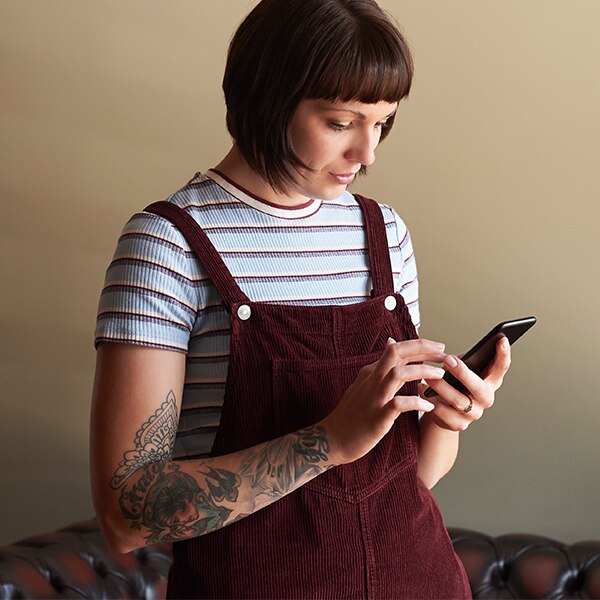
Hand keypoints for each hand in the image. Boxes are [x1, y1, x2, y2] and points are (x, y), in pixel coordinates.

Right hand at [320, 338, 446, 464]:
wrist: (332, 439)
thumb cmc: (351, 414)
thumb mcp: (365, 384)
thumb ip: (380, 365)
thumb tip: (391, 342)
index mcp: (371, 372)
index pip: (396, 349)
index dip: (420, 346)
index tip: (438, 348)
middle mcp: (372, 380)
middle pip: (396, 353)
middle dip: (422, 349)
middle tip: (443, 353)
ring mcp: (374, 398)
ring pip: (398, 374)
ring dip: (421, 372)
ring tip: (440, 375)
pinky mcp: (377, 417)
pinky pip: (398, 405)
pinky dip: (416, 402)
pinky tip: (429, 406)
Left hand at [421, 336, 510, 430]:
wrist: (442, 407)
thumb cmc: (453, 381)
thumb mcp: (460, 367)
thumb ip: (463, 360)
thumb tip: (451, 357)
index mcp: (490, 381)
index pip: (501, 367)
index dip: (503, 354)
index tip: (501, 339)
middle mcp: (486, 398)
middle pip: (479, 387)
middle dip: (463, 373)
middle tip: (447, 359)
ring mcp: (474, 413)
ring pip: (458, 401)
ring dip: (441, 387)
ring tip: (427, 376)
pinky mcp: (458, 424)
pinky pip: (444, 414)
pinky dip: (431, 401)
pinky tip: (422, 391)